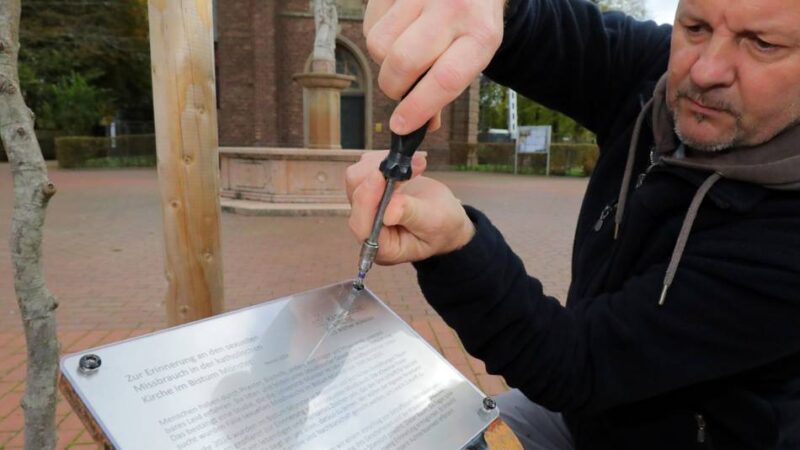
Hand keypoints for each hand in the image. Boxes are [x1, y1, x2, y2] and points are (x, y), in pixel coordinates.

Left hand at [346, 151, 475, 264]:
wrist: (446, 215)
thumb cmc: (443, 226)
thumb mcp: (434, 223)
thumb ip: (412, 215)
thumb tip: (390, 210)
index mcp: (382, 246)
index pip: (362, 226)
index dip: (366, 201)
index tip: (379, 176)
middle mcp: (369, 227)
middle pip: (356, 198)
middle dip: (381, 177)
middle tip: (411, 167)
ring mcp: (367, 206)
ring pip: (357, 178)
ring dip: (383, 165)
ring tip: (416, 165)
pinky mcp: (369, 188)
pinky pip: (365, 167)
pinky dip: (385, 159)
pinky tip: (408, 163)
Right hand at [364, 0, 505, 134]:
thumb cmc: (471, 19)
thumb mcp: (474, 52)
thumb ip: (448, 86)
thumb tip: (421, 123)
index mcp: (480, 34)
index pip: (446, 79)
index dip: (419, 107)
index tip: (401, 125)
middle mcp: (452, 8)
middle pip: (402, 62)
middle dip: (393, 87)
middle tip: (400, 88)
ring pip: (379, 45)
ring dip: (383, 62)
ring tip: (402, 52)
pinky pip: (370, 25)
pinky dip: (378, 37)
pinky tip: (398, 30)